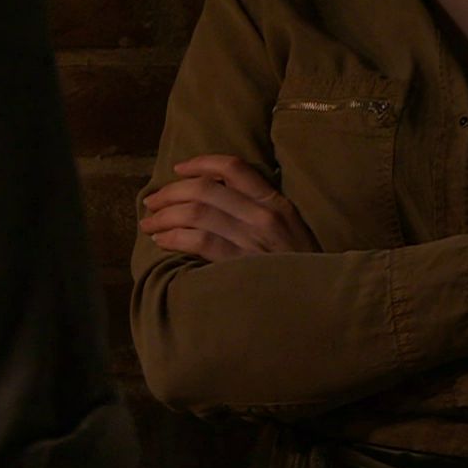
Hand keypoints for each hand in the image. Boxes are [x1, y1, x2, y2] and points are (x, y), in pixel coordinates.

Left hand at [139, 155, 319, 262]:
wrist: (319, 304)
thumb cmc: (301, 269)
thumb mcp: (291, 230)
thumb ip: (261, 211)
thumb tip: (217, 194)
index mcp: (277, 203)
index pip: (234, 167)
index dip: (201, 163)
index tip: (178, 168)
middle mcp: (264, 216)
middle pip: (206, 189)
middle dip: (171, 192)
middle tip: (151, 201)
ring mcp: (252, 240)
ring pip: (197, 213)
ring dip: (165, 216)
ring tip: (148, 223)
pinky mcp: (240, 265)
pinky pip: (198, 242)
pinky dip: (174, 237)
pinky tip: (161, 241)